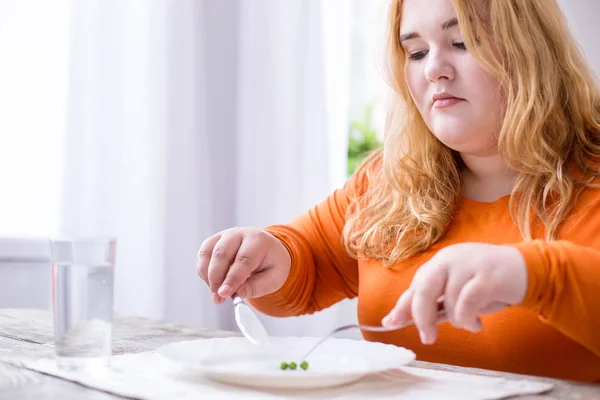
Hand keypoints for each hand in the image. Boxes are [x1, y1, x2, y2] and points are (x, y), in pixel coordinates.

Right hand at [196, 227, 291, 303]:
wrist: (267, 250)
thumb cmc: (271, 263)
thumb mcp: (274, 278)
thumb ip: (257, 286)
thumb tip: (238, 293)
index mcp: (259, 240)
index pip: (243, 259)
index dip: (232, 278)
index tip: (224, 294)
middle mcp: (239, 234)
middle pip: (221, 253)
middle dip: (217, 278)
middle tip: (218, 298)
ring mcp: (224, 236)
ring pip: (208, 254)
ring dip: (208, 277)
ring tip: (216, 294)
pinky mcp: (213, 241)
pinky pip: (203, 256)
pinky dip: (204, 272)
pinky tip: (214, 284)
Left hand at [382, 243, 527, 343]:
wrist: (528, 269)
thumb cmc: (488, 283)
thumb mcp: (458, 292)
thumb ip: (434, 304)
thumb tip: (403, 320)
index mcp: (440, 262)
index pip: (416, 285)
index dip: (402, 306)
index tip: (388, 323)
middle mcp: (450, 259)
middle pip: (424, 289)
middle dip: (421, 317)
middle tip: (427, 338)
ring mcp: (468, 265)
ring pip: (449, 302)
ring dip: (458, 321)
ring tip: (471, 323)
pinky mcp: (487, 276)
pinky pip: (467, 304)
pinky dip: (469, 319)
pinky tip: (477, 324)